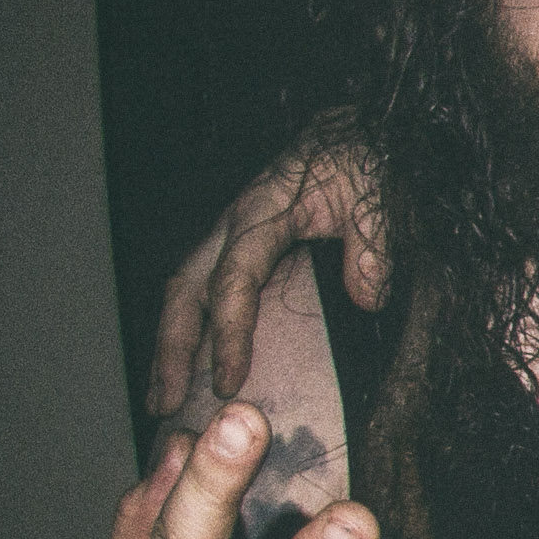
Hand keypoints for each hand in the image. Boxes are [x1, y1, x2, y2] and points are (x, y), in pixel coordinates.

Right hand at [151, 134, 385, 416]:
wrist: (356, 133)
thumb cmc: (363, 159)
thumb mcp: (376, 192)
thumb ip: (372, 242)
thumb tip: (367, 295)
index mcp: (261, 213)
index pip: (233, 280)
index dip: (227, 333)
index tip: (227, 380)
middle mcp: (234, 226)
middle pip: (186, 290)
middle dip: (171, 349)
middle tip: (166, 405)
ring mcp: (231, 237)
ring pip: (185, 293)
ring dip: (170, 348)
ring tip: (162, 400)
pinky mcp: (240, 248)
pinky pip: (204, 292)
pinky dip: (191, 331)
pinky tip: (190, 370)